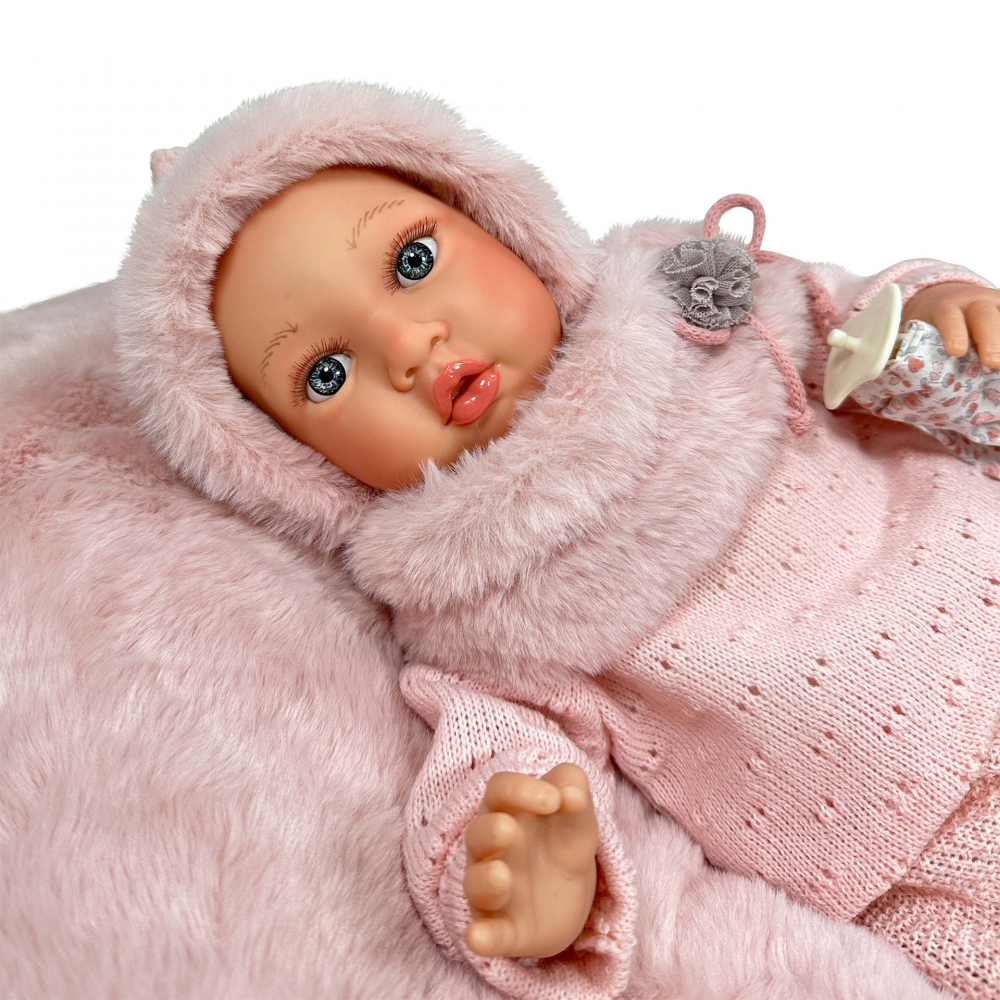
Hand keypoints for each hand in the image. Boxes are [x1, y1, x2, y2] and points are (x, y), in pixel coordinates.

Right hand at [463, 762, 598, 959]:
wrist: (568, 894)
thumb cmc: (561, 841)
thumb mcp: (577, 816)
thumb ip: (576, 793)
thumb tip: (572, 794)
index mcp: (507, 810)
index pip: (500, 790)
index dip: (521, 789)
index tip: (554, 800)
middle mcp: (491, 848)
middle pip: (478, 833)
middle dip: (489, 831)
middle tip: (509, 829)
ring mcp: (493, 890)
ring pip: (476, 883)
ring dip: (484, 881)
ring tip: (501, 876)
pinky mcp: (503, 929)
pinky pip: (487, 932)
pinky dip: (482, 937)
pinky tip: (478, 938)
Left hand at [902, 282, 999, 368]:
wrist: (947, 299)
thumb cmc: (928, 324)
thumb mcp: (914, 330)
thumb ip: (905, 347)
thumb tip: (889, 371)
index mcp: (944, 307)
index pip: (948, 316)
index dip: (953, 332)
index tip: (956, 351)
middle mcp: (973, 302)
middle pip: (985, 316)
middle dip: (991, 339)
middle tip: (993, 363)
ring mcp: (994, 306)